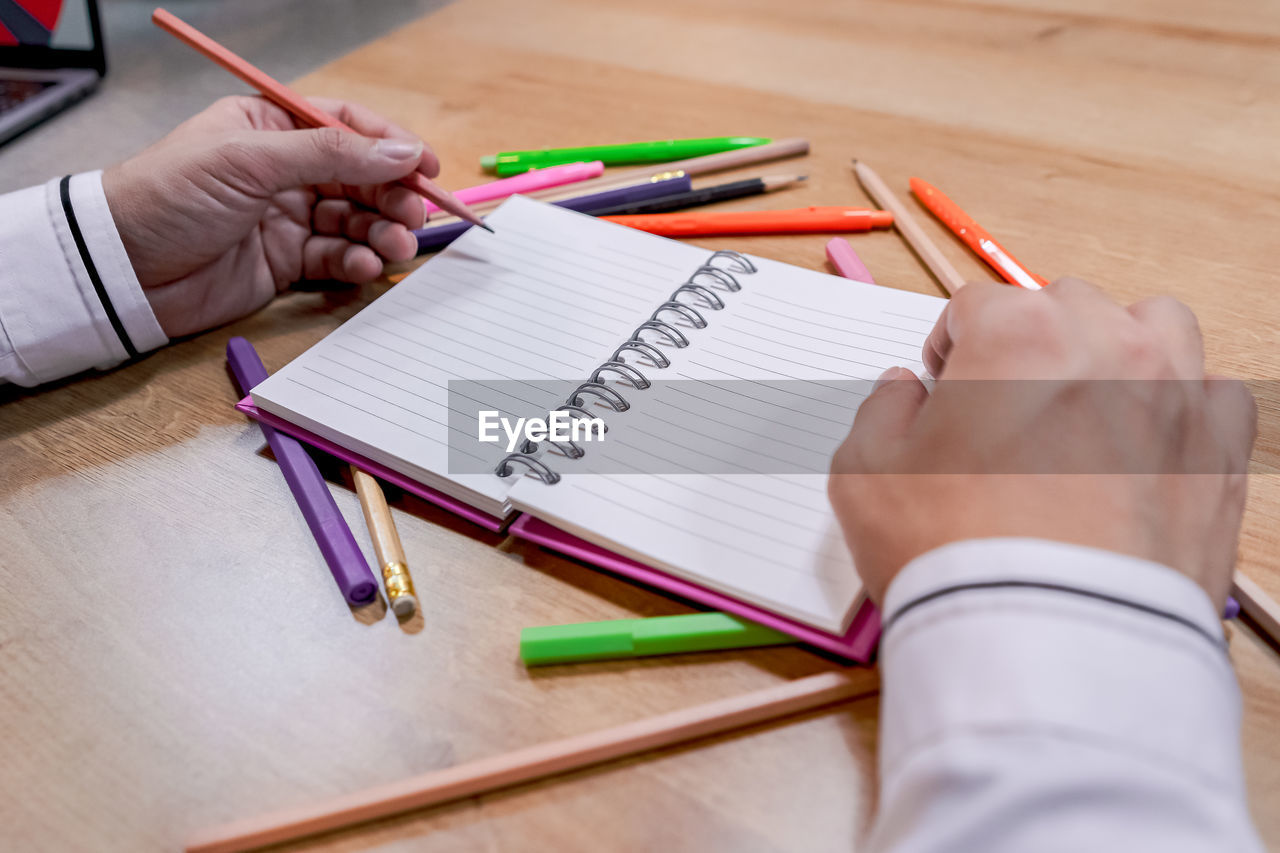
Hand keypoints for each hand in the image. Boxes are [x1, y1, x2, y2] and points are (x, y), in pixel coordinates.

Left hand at [102, 96, 436, 337]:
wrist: (123, 269)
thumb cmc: (169, 197)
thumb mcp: (250, 161)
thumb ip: (330, 155)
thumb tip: (400, 152)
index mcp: (271, 127)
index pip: (346, 126)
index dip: (390, 145)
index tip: (426, 166)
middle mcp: (284, 170)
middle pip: (361, 175)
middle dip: (393, 194)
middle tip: (414, 213)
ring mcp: (288, 216)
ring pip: (357, 219)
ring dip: (384, 231)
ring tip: (397, 245)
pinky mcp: (287, 261)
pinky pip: (338, 256)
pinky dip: (359, 261)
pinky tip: (367, 264)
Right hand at [828, 279, 1255, 607]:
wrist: (1045, 641)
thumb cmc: (949, 551)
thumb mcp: (863, 473)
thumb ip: (880, 409)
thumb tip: (904, 390)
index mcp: (1017, 332)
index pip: (975, 306)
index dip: (950, 350)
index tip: (944, 393)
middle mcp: (1106, 343)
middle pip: (1063, 307)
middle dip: (1030, 346)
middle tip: (1006, 412)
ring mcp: (1175, 394)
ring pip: (1153, 326)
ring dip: (1116, 350)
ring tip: (1086, 410)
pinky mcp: (1219, 453)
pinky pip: (1215, 396)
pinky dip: (1182, 408)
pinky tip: (1146, 448)